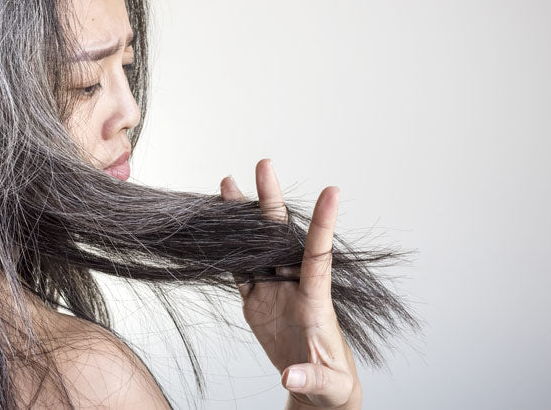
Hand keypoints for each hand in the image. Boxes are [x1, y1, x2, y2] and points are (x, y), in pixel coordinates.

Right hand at [220, 159, 361, 408]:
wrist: (317, 385)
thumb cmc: (331, 381)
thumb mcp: (327, 385)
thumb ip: (311, 378)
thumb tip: (291, 377)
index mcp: (316, 299)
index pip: (319, 255)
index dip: (324, 224)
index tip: (333, 191)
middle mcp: (293, 285)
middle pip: (280, 237)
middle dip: (272, 201)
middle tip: (265, 165)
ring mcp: (273, 290)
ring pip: (256, 245)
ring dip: (243, 215)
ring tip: (228, 183)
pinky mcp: (255, 301)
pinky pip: (239, 269)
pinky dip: (228, 247)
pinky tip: (217, 223)